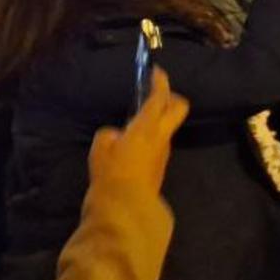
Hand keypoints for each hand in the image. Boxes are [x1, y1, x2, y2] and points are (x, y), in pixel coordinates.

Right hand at [88, 68, 188, 199]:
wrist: (125, 208)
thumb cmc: (111, 174)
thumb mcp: (100, 150)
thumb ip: (109, 135)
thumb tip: (116, 135)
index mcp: (148, 126)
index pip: (160, 97)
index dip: (160, 81)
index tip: (156, 71)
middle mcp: (162, 136)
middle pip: (178, 107)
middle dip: (171, 97)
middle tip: (155, 94)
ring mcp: (164, 152)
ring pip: (168, 127)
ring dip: (159, 120)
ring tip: (137, 121)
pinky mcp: (160, 167)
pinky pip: (159, 143)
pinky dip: (151, 137)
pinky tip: (134, 144)